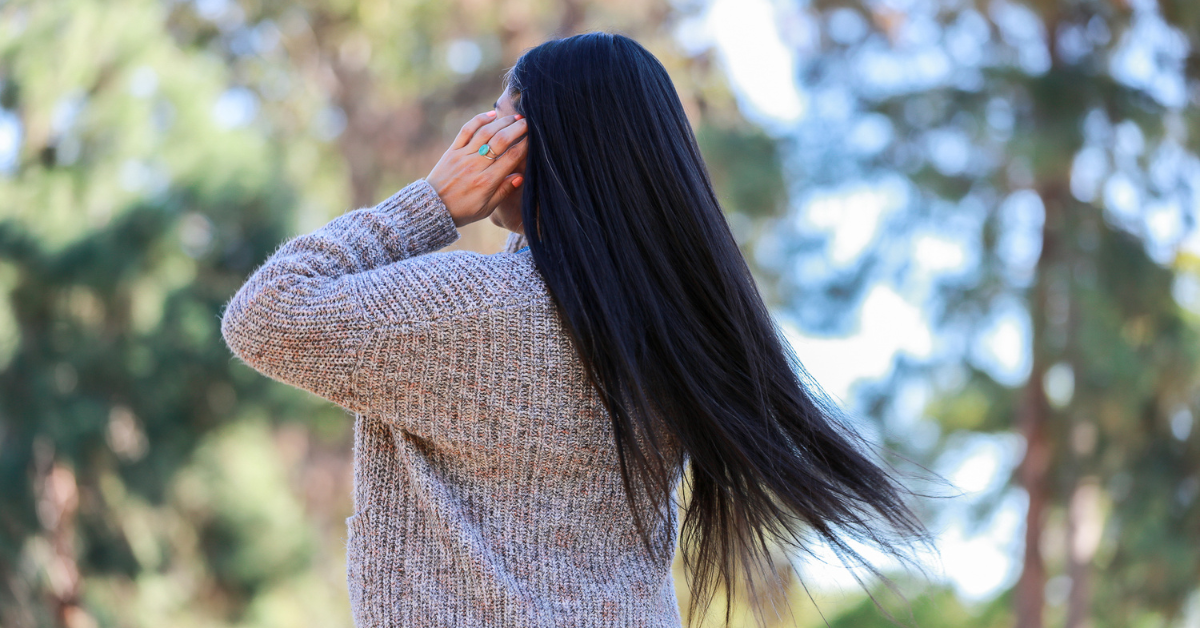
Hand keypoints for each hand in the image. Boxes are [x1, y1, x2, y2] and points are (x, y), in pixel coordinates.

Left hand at [426, 111, 527, 227]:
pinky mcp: (452, 150)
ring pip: (486, 132)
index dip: (525, 145)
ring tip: (515, 117)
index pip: (511, 157)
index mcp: (487, 181)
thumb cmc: (463, 210)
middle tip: (529, 122)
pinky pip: (467, 130)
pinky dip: (480, 119)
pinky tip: (492, 114)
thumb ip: (504, 191)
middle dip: (517, 128)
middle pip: (501, 140)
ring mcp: (463, 155)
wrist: (433, 208)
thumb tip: (520, 177)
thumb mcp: (486, 208)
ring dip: (502, 121)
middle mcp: (476, 165)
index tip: (535, 138)